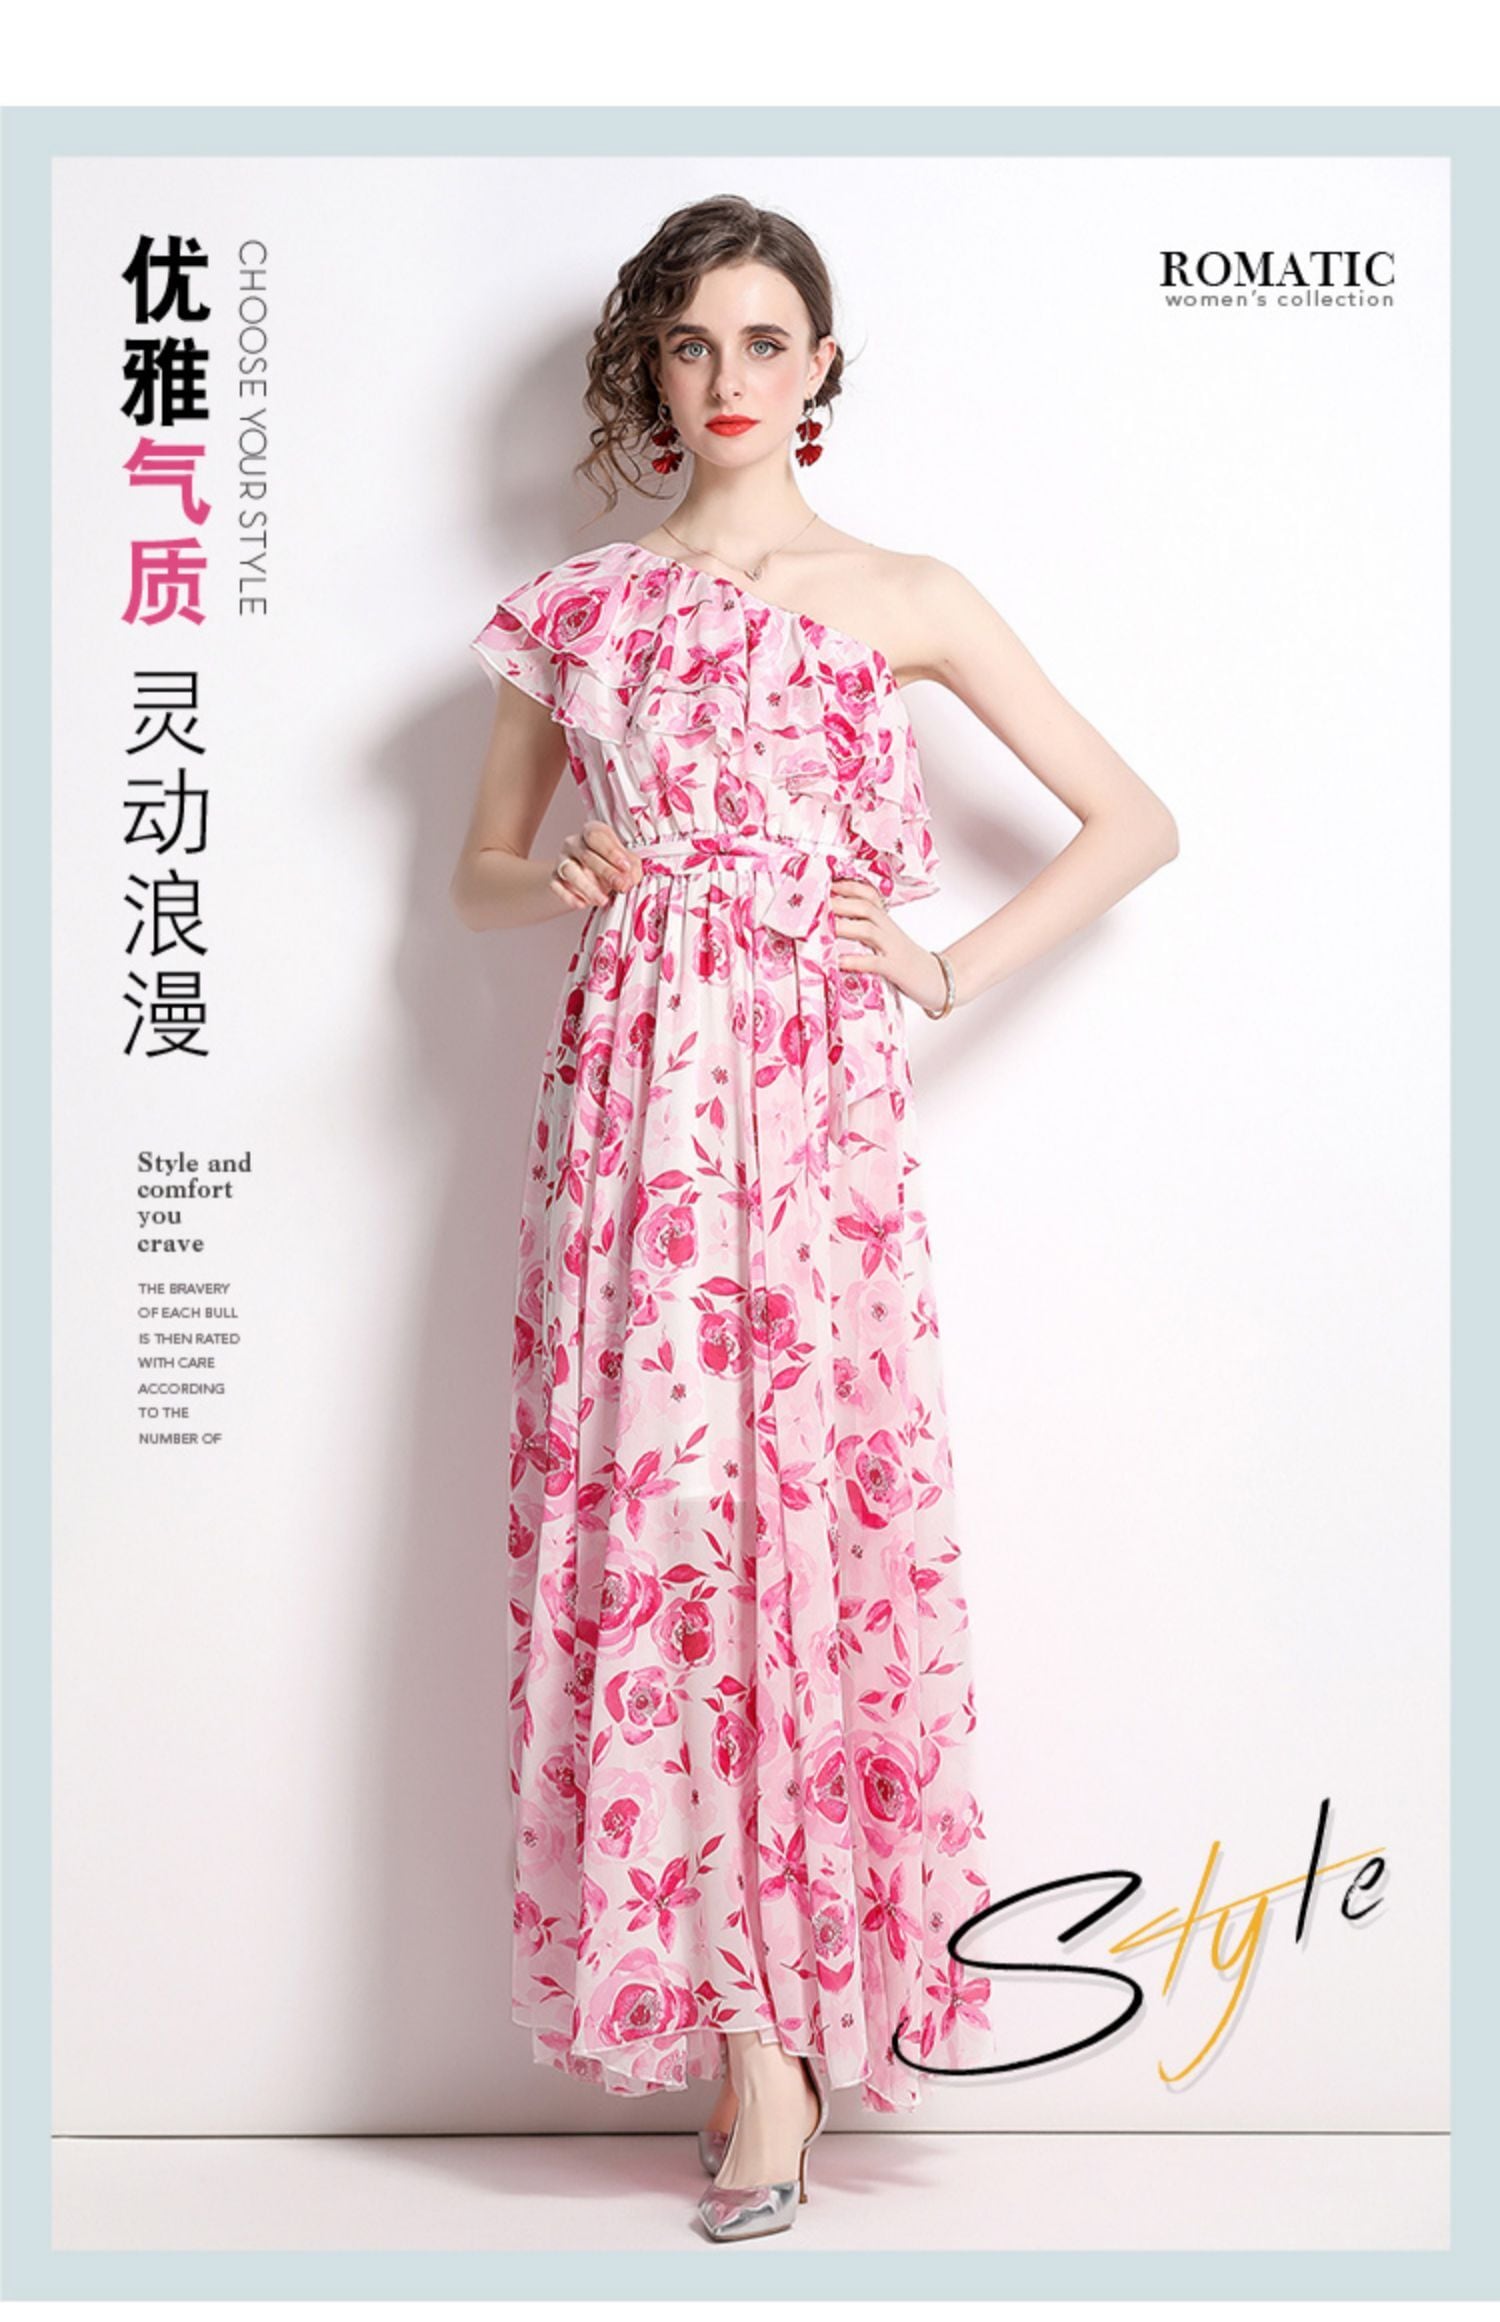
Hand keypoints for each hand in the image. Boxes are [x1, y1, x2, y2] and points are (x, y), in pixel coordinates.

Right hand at [549, 819, 641, 910]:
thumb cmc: (611, 866)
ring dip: (587, 887)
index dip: (611, 852)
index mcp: (591, 832)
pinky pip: (557, 886)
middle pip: (586, 855)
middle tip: (621, 886)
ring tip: (603, 900)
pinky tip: (582, 904)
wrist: (590, 880)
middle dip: (606, 872)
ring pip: (570, 871)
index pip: (596, 837)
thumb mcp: (625, 863)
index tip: (626, 867)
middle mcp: (574, 843)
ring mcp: (562, 860)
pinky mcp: (554, 878)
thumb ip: (631, 868)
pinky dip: (569, 896)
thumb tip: (629, 879)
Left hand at [830, 879, 950, 1010]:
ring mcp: (893, 948)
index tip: (826, 883)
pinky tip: (839, 962)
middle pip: (865, 907)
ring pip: (868, 930)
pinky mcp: (895, 969)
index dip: (848, 887)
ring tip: (822, 927)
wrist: (938, 979)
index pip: (868, 895)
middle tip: (815, 902)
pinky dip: (856, 961)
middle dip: (840, 902)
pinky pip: (874, 962)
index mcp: (887, 921)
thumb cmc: (907, 961)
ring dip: (844, 926)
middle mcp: (889, 930)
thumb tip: (834, 925)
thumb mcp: (888, 940)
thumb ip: (867, 931)